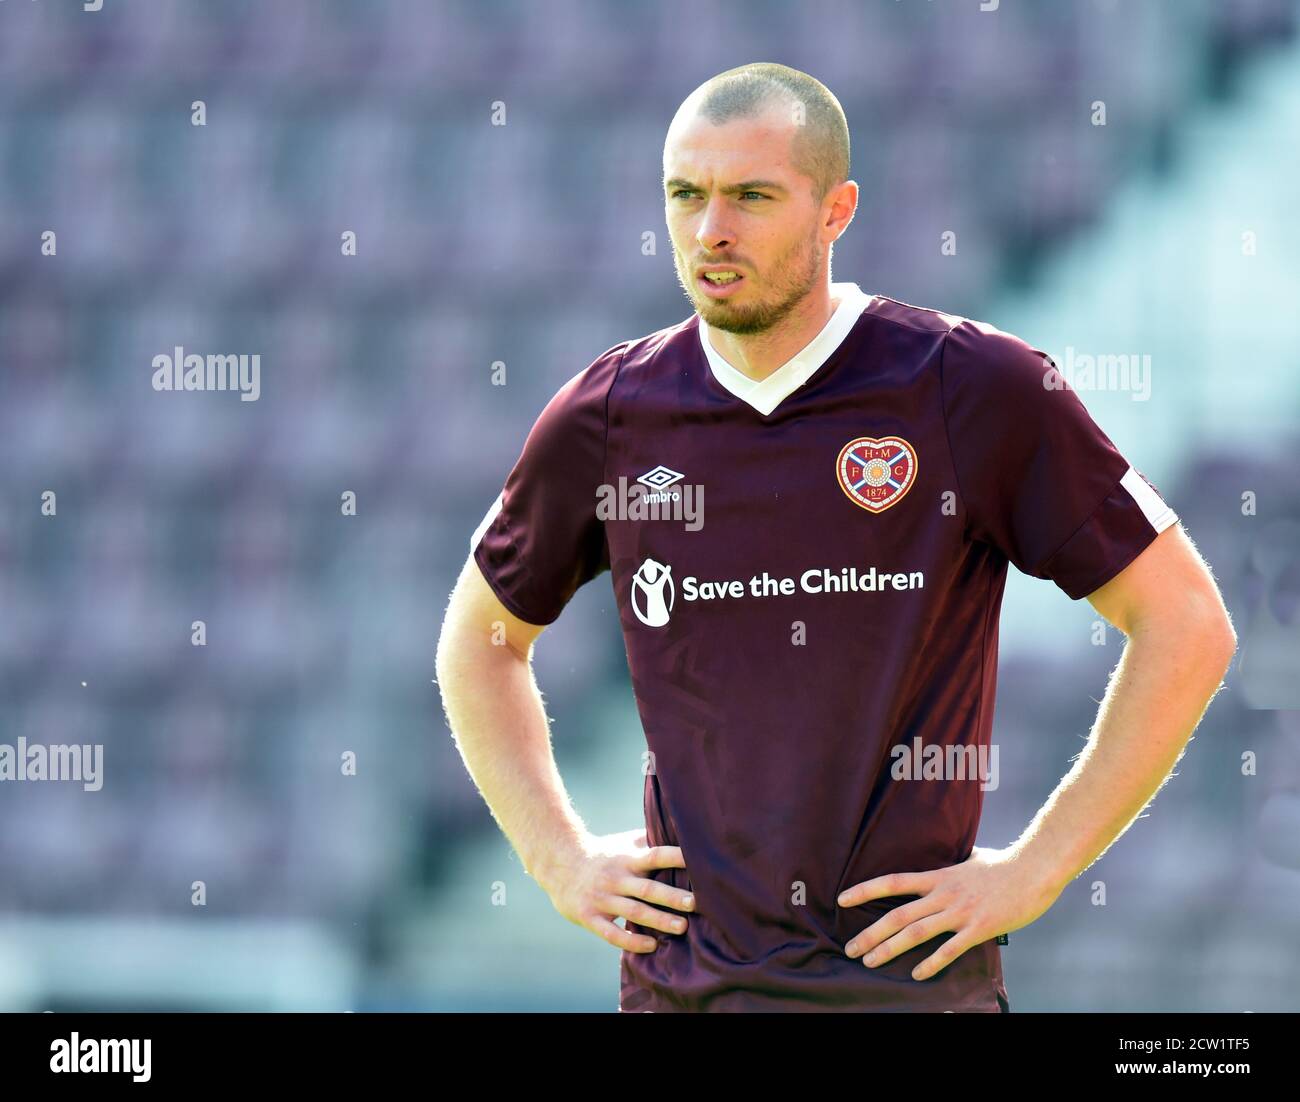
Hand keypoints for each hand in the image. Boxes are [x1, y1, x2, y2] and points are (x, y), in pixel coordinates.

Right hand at [536, 828, 694, 952]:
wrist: (558, 863)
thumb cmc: (601, 854)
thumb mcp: (622, 843)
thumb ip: (648, 841)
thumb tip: (678, 830)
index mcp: (627, 859)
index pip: (655, 855)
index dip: (675, 857)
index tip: (697, 861)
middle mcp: (616, 878)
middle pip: (647, 888)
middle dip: (672, 897)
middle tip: (696, 903)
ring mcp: (602, 899)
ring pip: (634, 912)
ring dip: (659, 920)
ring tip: (682, 927)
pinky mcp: (590, 917)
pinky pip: (612, 933)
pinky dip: (632, 941)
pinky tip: (651, 946)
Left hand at [838, 845, 1061, 979]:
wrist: (1034, 868)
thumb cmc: (1004, 864)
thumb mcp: (970, 859)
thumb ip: (955, 865)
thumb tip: (954, 860)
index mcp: (938, 876)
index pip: (893, 882)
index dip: (865, 890)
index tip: (842, 899)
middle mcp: (943, 894)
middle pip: (897, 915)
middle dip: (870, 933)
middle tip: (850, 948)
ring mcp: (959, 912)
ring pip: (915, 933)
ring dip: (889, 949)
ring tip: (869, 962)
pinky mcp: (979, 928)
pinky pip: (949, 949)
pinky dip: (931, 963)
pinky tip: (916, 975)